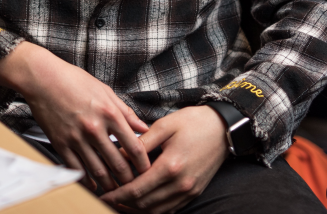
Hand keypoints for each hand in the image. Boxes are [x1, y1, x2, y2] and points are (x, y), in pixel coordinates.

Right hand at [0, 42, 150, 192]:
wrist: (42, 78)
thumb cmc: (73, 80)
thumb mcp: (105, 91)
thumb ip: (126, 112)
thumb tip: (144, 127)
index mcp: (109, 113)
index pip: (134, 147)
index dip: (143, 163)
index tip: (146, 170)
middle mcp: (94, 128)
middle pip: (118, 164)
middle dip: (129, 178)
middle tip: (133, 184)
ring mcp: (76, 137)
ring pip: (98, 170)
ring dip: (109, 184)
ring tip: (116, 189)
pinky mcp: (61, 143)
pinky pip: (76, 168)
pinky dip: (87, 180)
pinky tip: (93, 184)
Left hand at [101, 105, 228, 212]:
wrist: (223, 128)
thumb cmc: (192, 122)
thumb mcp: (164, 126)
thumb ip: (140, 143)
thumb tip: (118, 155)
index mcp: (170, 166)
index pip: (137, 189)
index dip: (117, 195)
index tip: (103, 194)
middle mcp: (181, 184)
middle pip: (144, 204)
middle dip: (122, 204)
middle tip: (106, 199)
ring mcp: (189, 191)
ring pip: (157, 211)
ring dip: (136, 210)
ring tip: (119, 203)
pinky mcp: (194, 192)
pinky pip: (170, 209)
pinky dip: (153, 210)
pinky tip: (140, 204)